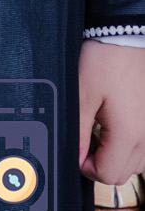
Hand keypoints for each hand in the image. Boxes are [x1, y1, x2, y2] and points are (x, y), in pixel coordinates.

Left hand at [80, 40, 144, 183]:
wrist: (125, 35)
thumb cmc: (104, 60)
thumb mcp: (82, 94)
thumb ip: (77, 131)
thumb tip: (74, 156)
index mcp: (128, 135)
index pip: (107, 175)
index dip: (84, 166)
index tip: (75, 147)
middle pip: (122, 173)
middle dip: (99, 162)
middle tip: (84, 137)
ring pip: (134, 162)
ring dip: (114, 155)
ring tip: (98, 130)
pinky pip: (142, 146)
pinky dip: (127, 144)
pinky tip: (114, 124)